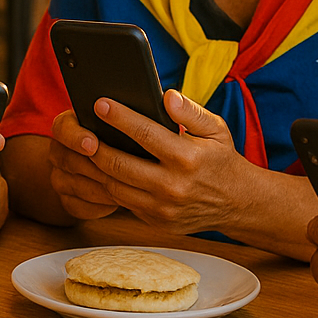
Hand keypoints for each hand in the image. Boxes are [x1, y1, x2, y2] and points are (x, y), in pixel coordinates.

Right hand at [47, 110, 121, 219]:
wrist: (110, 163)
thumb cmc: (121, 137)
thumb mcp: (121, 123)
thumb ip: (124, 118)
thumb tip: (137, 114)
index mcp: (67, 126)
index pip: (62, 128)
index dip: (76, 137)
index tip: (93, 145)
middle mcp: (58, 151)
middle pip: (68, 159)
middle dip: (94, 166)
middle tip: (119, 171)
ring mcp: (60, 178)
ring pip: (76, 185)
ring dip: (101, 186)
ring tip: (128, 185)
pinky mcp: (68, 201)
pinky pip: (80, 206)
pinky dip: (100, 204)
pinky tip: (120, 200)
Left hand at [49, 90, 265, 235]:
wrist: (238, 204)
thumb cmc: (222, 160)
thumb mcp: (216, 129)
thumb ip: (191, 111)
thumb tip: (167, 96)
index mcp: (188, 158)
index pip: (145, 134)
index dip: (119, 117)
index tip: (100, 103)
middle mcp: (172, 186)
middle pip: (119, 164)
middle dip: (94, 145)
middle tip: (79, 128)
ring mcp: (162, 208)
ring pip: (114, 186)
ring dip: (93, 168)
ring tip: (81, 148)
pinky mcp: (155, 222)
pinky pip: (121, 202)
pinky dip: (106, 185)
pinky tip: (96, 169)